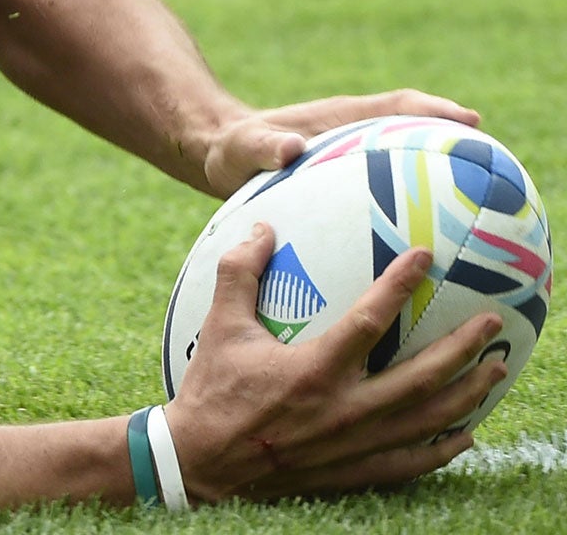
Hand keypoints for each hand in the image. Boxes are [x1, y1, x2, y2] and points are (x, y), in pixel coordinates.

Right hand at [166, 223, 501, 502]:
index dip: (399, 285)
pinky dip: (445, 447)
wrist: (204, 460)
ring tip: (494, 369)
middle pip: (422, 376)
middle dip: (463, 347)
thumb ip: (240, 273)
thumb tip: (260, 229)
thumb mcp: (219, 325)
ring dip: (468, 393)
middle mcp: (344, 408)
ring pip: (429, 419)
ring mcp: (355, 443)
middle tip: (491, 323)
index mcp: (314, 370)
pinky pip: (414, 461)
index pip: (369, 320)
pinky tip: (465, 433)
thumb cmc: (212, 389)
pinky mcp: (356, 469)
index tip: (424, 257)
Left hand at [196, 91, 480, 196]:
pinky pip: (389, 198)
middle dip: (456, 150)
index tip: (469, 122)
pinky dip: (410, 213)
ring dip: (440, 186)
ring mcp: (355, 163)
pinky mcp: (348, 189)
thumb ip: (263, 145)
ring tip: (480, 221)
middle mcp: (354, 137)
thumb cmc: (231, 148)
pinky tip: (427, 250)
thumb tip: (290, 148)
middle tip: (496, 176)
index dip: (433, 111)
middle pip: (418, 137)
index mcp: (338, 119)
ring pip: (408, 170)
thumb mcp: (242, 146)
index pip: (396, 107)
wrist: (220, 158)